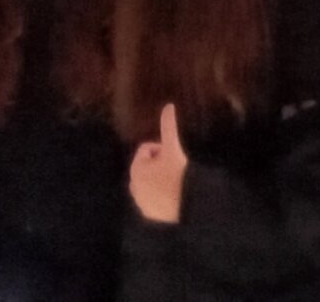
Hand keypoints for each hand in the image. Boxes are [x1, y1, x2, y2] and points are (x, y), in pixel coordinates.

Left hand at [128, 104, 187, 223]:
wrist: (186, 207)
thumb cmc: (177, 175)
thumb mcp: (173, 149)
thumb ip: (168, 126)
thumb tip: (168, 105)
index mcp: (136, 167)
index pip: (147, 149)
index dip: (162, 149)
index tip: (173, 157)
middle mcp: (133, 184)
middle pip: (148, 166)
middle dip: (160, 166)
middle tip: (175, 171)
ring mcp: (140, 200)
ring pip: (151, 183)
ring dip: (161, 180)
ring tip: (176, 184)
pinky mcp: (148, 214)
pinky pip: (154, 199)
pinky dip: (161, 196)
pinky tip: (173, 197)